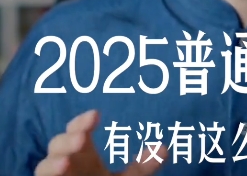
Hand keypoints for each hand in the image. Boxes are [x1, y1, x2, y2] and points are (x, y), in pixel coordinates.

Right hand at [34, 110, 167, 175]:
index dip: (82, 121)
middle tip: (81, 138)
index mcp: (84, 155)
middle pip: (57, 144)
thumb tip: (164, 148)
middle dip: (67, 139)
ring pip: (43, 166)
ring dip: (52, 162)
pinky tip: (60, 172)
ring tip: (66, 162)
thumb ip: (142, 167)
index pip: (77, 130)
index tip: (96, 115)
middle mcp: (66, 165)